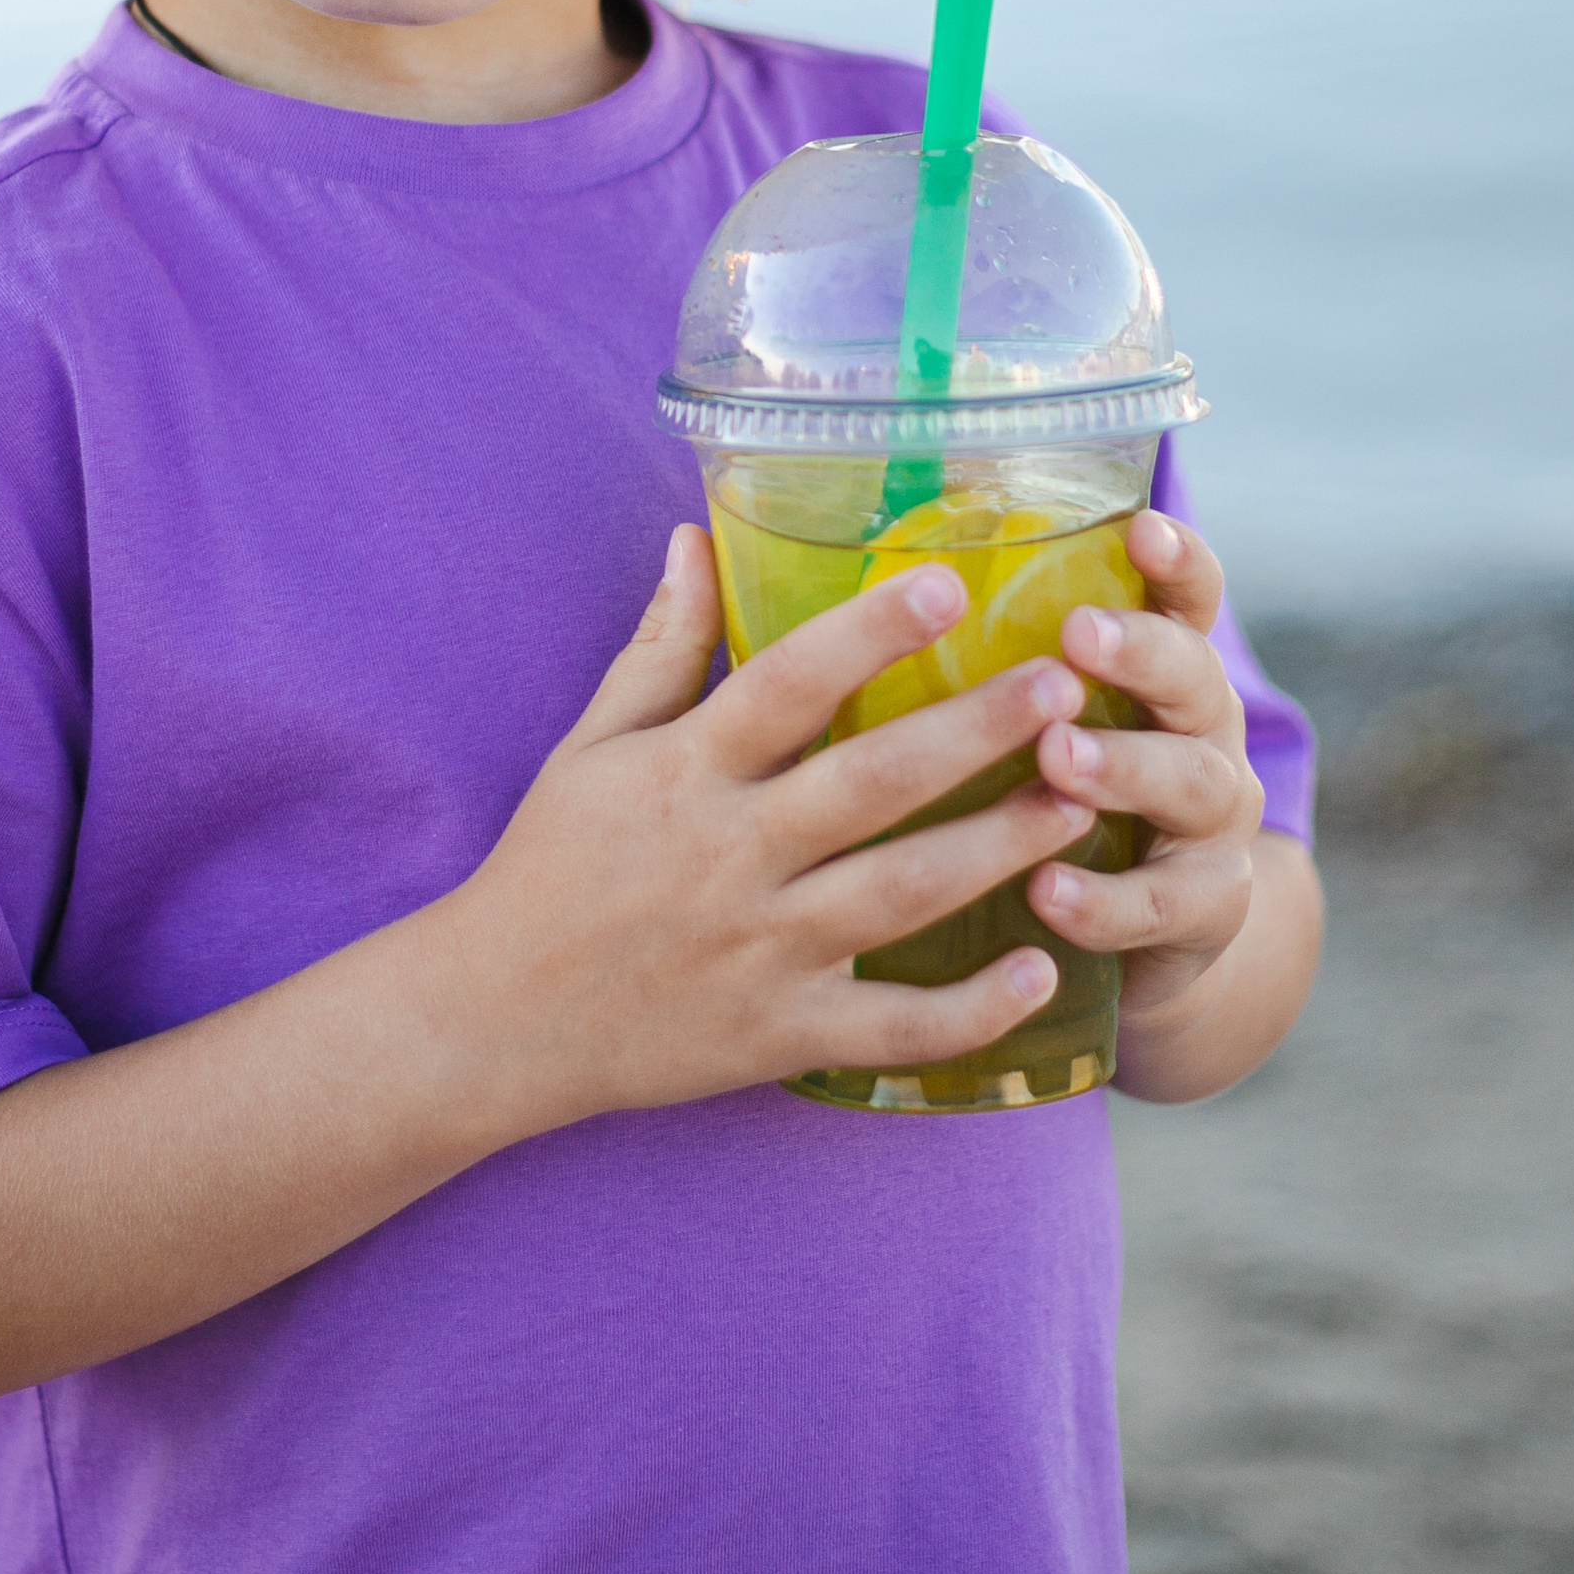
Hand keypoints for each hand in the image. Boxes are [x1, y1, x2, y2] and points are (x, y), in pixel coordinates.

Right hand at [438, 525, 1101, 1125]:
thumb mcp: (592, 745)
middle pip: (869, 785)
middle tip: (1063, 690)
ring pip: (899, 895)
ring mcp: (760, 951)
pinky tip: (1042, 968)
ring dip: (997, 848)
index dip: (868, 633)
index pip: (785, 686)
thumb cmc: (550, 867)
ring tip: (1082, 801)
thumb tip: (696, 537)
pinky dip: (970, 1010)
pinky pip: (891, 1028)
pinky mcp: (779, 1036)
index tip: (949, 585)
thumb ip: (660, 646)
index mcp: (683, 773)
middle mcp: (728, 856)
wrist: (490, 1021)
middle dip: (973, 734)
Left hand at [1028, 507, 1265, 1040]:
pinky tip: (1047, 889)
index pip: (1187, 600)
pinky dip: (1105, 899)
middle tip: (1078, 636)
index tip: (1140, 528)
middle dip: (1141, 652)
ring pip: (1192, 784)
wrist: (1141, 940)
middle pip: (1198, 678)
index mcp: (1163, 674)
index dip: (1176, 561)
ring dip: (1124, 766)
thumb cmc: (1058, 803)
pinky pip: (1162, 905)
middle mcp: (1205, 735)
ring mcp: (1214, 826)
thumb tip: (882, 584)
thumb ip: (994, 665)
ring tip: (1058, 757)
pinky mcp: (1203, 913)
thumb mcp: (1043, 726)